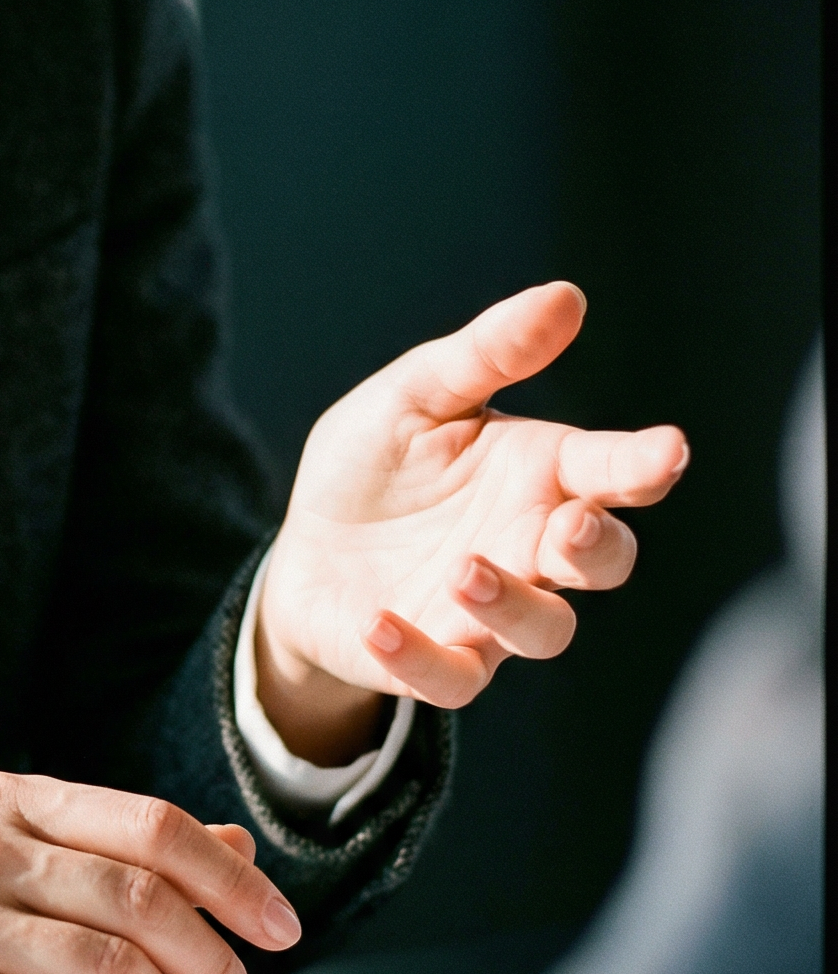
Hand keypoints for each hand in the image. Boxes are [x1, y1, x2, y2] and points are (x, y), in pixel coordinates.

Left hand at [255, 283, 688, 760]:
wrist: (306, 549)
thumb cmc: (375, 466)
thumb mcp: (415, 395)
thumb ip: (487, 354)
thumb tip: (565, 297)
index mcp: (541, 474)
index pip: (611, 472)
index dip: (643, 464)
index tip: (667, 450)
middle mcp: (530, 547)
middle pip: (602, 562)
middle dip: (597, 550)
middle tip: (571, 527)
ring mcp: (489, 613)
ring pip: (544, 630)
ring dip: (514, 606)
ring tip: (465, 571)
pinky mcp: (435, 659)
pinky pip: (450, 676)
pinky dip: (420, 656)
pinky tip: (381, 624)